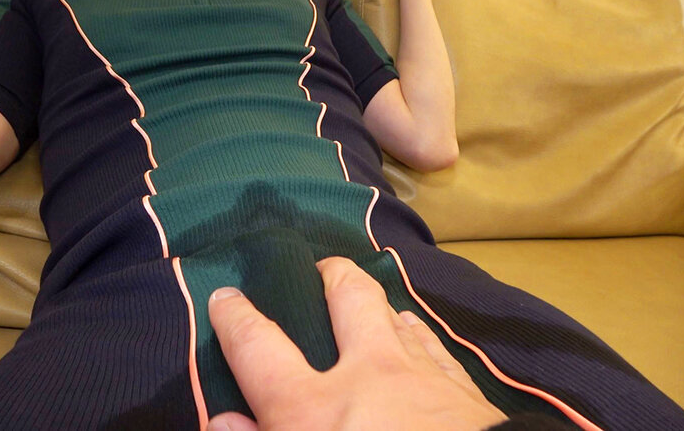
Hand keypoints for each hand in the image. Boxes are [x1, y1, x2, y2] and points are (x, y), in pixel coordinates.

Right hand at [206, 256, 506, 429]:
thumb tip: (220, 422)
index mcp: (314, 411)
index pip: (259, 350)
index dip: (236, 319)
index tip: (225, 296)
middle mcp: (367, 377)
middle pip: (349, 300)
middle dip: (331, 276)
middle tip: (320, 268)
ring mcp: (421, 377)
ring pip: (396, 316)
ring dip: (377, 303)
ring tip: (365, 299)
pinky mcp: (463, 392)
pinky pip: (434, 346)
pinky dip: (416, 333)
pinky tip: (412, 329)